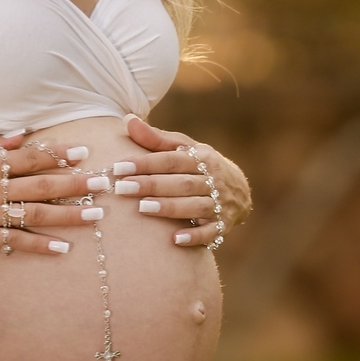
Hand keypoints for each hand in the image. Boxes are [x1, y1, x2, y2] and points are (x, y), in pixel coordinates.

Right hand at [0, 131, 105, 254]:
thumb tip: (22, 135)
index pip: (33, 158)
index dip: (60, 154)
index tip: (84, 153)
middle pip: (43, 186)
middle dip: (76, 185)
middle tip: (103, 184)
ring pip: (36, 215)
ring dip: (68, 215)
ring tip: (95, 216)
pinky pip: (15, 242)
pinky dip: (40, 246)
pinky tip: (63, 248)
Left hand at [112, 114, 251, 248]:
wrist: (240, 190)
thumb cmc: (200, 166)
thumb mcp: (185, 149)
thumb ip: (156, 139)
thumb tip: (128, 120)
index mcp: (202, 158)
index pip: (171, 159)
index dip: (146, 163)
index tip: (119, 167)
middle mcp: (213, 180)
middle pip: (182, 182)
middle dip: (152, 185)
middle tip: (123, 188)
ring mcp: (220, 203)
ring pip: (195, 206)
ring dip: (170, 208)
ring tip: (143, 208)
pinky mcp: (223, 225)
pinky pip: (210, 232)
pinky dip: (195, 236)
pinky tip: (176, 240)